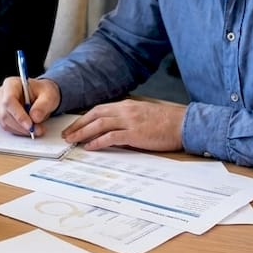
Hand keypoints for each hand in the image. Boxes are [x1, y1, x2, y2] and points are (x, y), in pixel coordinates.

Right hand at [0, 76, 60, 135]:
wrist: (41, 96)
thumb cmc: (43, 92)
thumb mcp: (49, 95)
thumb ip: (43, 105)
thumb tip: (35, 118)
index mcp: (11, 84)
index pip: (9, 100)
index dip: (18, 114)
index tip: (30, 125)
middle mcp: (2, 94)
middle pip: (5, 113)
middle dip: (22, 125)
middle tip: (38, 130)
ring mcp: (0, 106)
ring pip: (6, 122)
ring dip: (21, 130)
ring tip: (37, 129)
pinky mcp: (2, 116)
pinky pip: (7, 127)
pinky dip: (19, 131)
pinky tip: (29, 128)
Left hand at [61, 99, 186, 151]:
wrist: (185, 124)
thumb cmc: (167, 122)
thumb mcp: (144, 116)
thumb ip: (128, 120)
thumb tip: (113, 132)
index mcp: (127, 105)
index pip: (99, 110)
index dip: (84, 118)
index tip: (74, 126)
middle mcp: (126, 111)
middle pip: (95, 115)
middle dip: (78, 125)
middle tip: (67, 134)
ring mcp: (130, 121)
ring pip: (99, 125)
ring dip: (83, 133)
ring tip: (72, 140)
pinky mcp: (135, 133)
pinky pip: (111, 137)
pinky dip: (98, 141)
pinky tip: (89, 146)